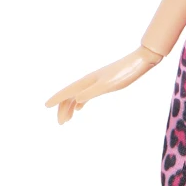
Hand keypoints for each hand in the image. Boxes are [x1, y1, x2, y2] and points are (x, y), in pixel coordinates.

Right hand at [45, 46, 161, 124]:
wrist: (140, 62)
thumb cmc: (125, 73)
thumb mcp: (108, 84)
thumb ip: (92, 92)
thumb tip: (76, 100)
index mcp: (87, 81)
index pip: (67, 91)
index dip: (57, 99)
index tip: (45, 106)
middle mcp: (89, 80)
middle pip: (70, 95)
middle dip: (63, 108)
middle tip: (60, 123)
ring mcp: (96, 81)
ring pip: (78, 95)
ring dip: (70, 107)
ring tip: (66, 120)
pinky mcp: (105, 83)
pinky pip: (87, 93)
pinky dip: (81, 101)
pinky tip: (80, 107)